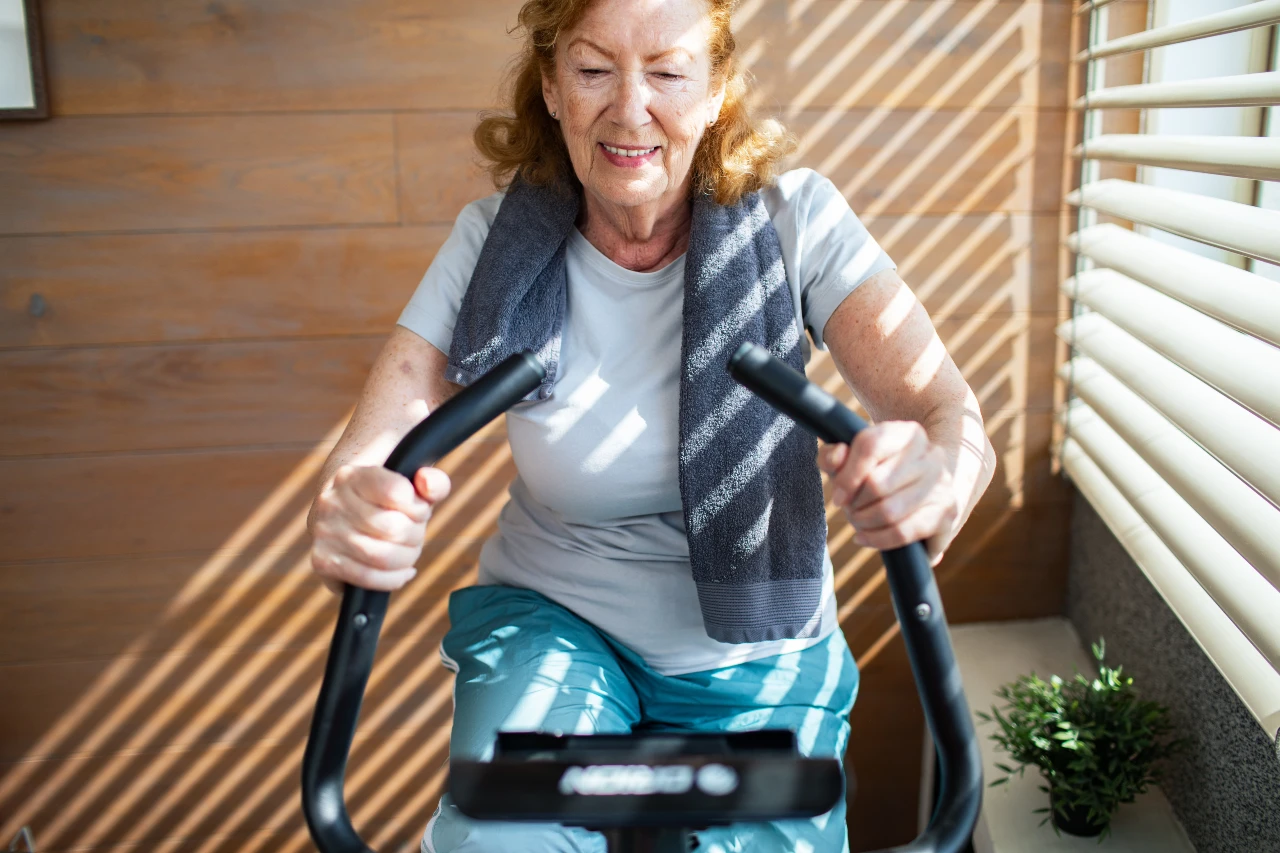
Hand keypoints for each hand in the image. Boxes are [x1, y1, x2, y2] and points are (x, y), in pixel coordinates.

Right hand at [309, 465, 451, 592]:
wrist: (344, 514)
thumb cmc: (387, 501)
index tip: (418, 510)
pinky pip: (368, 578)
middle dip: (416, 534)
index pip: (397, 492)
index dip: (418, 507)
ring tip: (407, 549)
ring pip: (383, 557)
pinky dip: (394, 579)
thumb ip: (434, 482)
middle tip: (414, 532)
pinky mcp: (322, 561)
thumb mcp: (413, 485)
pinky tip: (402, 570)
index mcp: (353, 475)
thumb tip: (426, 482)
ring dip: (408, 557)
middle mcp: (332, 501)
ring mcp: (324, 532)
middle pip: (395, 529)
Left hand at [818, 421, 958, 565]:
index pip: (870, 445)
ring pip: (890, 511)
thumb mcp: (851, 462)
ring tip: (858, 522)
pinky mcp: (947, 513)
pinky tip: (865, 537)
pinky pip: (904, 532)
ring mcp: (942, 484)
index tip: (838, 496)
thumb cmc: (878, 475)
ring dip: (863, 522)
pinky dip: (877, 539)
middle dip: (855, 504)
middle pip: (877, 483)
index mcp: (906, 433)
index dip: (847, 475)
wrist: (923, 492)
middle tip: (850, 510)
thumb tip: (838, 456)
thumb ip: (833, 455)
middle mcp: (931, 454)